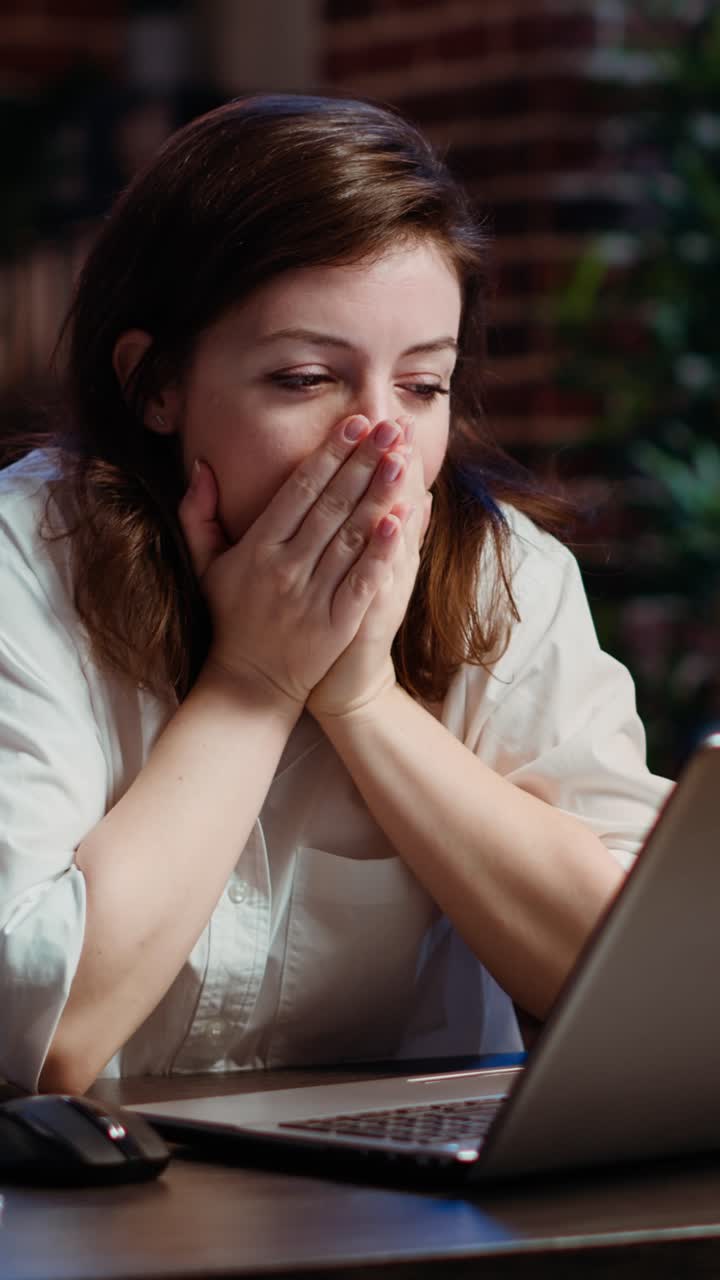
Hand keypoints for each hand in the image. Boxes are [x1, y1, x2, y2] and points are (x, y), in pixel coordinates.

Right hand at [177, 415, 416, 710]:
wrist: (249, 684)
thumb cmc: (230, 617)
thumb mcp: (204, 565)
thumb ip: (198, 514)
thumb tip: (202, 466)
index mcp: (257, 548)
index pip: (300, 491)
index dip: (330, 454)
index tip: (356, 423)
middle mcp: (285, 568)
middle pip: (332, 506)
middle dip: (364, 462)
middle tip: (392, 427)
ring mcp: (312, 597)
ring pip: (352, 538)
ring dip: (380, 496)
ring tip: (403, 459)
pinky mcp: (336, 625)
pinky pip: (362, 581)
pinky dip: (383, 551)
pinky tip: (403, 521)